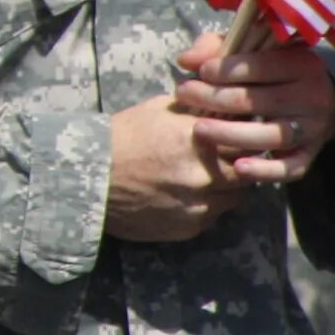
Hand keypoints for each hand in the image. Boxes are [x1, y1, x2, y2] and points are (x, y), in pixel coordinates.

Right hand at [105, 66, 247, 242]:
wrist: (88, 176)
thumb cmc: (122, 136)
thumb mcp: (159, 110)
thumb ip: (197, 110)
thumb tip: (226, 107)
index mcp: (200, 140)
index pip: (245, 141)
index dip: (243, 139)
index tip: (238, 138)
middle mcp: (206, 175)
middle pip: (246, 173)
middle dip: (239, 166)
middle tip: (225, 161)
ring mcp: (200, 205)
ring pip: (234, 199)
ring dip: (225, 189)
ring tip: (205, 180)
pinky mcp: (189, 228)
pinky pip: (212, 217)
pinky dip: (205, 206)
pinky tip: (185, 195)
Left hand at [171, 32, 334, 185]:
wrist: (319, 102)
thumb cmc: (271, 71)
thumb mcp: (250, 51)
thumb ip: (216, 48)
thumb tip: (186, 60)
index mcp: (301, 64)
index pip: (261, 66)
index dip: (226, 69)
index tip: (199, 72)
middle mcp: (312, 97)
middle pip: (260, 101)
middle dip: (217, 99)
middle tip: (184, 95)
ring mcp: (313, 129)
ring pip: (273, 135)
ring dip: (232, 134)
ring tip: (199, 129)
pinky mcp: (310, 155)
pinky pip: (290, 168)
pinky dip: (265, 170)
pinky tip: (238, 167)